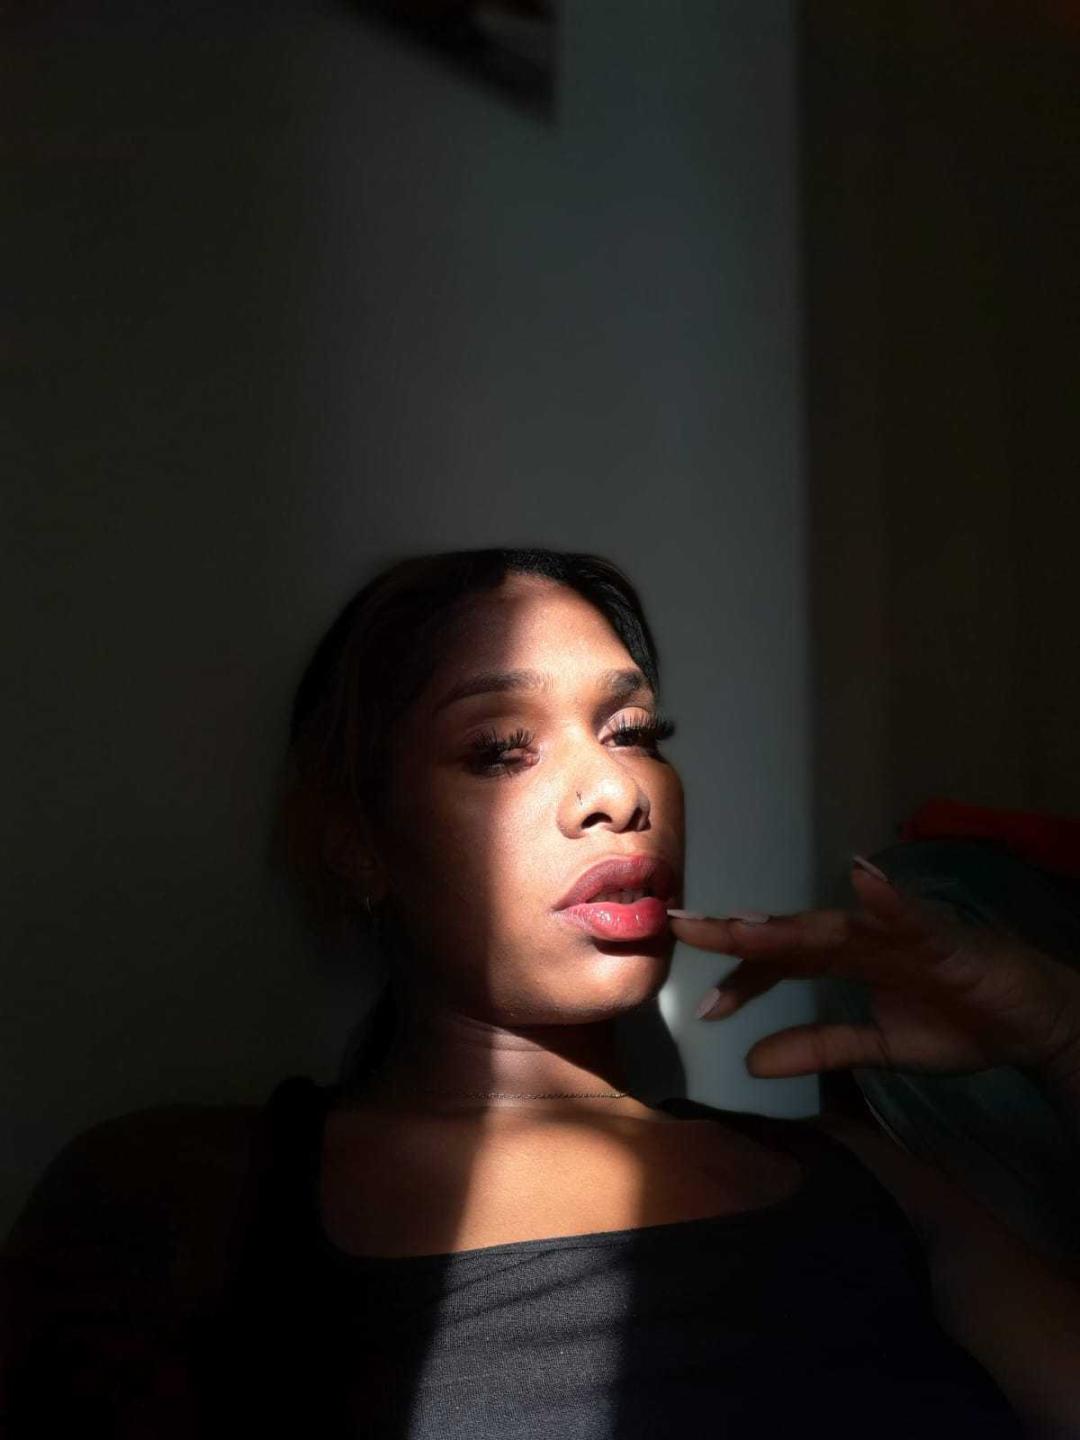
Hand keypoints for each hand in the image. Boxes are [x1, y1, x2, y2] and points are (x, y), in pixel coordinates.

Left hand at [667, 859, 1079, 1081]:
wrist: (1032, 1020)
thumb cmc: (956, 1022)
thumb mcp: (878, 1047)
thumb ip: (818, 1048)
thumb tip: (751, 1061)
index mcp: (845, 961)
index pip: (779, 964)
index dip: (741, 982)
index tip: (703, 1008)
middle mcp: (861, 938)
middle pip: (791, 935)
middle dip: (739, 934)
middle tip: (685, 929)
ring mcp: (897, 933)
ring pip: (835, 925)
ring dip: (790, 923)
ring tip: (744, 924)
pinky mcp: (941, 935)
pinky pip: (911, 917)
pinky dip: (888, 900)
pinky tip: (862, 882)